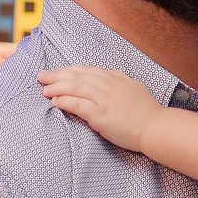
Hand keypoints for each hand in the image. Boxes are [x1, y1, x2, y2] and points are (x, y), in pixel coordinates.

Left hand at [39, 66, 158, 152]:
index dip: (68, 70)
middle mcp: (108, 86)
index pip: (86, 70)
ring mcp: (104, 100)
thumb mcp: (134, 86)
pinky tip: (55, 101)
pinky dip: (65, 102)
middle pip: (77, 76)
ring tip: (44, 89)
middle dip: (57, 75)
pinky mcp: (101, 115)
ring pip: (75, 88)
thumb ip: (120, 78)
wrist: (155, 127)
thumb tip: (109, 73)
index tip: (55, 71)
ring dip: (57, 87)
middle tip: (42, 76)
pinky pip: (79, 105)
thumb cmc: (146, 110)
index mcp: (114, 78)